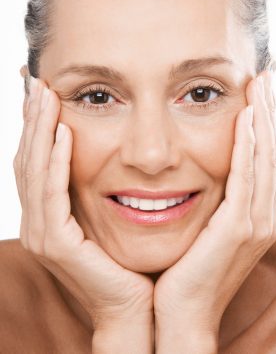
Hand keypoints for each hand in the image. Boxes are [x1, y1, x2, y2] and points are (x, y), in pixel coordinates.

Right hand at [13, 77, 153, 330]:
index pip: (35, 160)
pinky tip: (65, 134)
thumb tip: (108, 149)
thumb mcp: (106, 213)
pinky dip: (57, 163)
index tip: (44, 91)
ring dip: (40, 131)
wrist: (134, 306)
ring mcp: (42, 233)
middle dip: (33, 119)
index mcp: (47, 213)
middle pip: (28, 159)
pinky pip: (53, 195)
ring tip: (48, 96)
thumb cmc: (127, 257)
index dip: (36, 125)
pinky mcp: (57, 244)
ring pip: (34, 171)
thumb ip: (96, 185)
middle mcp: (37, 221)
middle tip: (39, 83)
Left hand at [153, 72, 275, 337]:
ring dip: (262, 120)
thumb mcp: (204, 225)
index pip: (263, 157)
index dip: (264, 122)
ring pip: (263, 159)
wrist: (180, 312)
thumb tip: (203, 166)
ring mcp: (255, 222)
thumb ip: (212, 196)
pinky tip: (246, 118)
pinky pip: (245, 178)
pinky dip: (248, 146)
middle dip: (268, 112)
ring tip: (259, 85)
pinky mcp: (238, 229)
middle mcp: (263, 215)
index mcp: (256, 213)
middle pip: (270, 151)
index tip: (257, 90)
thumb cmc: (187, 268)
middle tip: (265, 76)